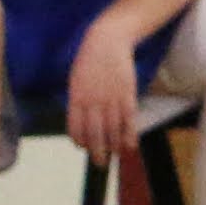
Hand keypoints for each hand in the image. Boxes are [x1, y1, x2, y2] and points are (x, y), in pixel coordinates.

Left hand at [63, 14, 143, 166]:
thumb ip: (78, 100)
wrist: (107, 42)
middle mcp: (93, 102)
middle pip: (95, 133)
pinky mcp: (127, 95)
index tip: (83, 148)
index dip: (79, 140)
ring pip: (112, 130)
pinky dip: (129, 134)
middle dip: (97, 151)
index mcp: (76, 98)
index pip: (75, 127)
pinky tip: (130, 145)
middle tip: (100, 162)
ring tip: (115, 156)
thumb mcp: (75, 80)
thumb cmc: (89, 59)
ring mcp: (111, 99)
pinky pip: (128, 120)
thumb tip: (82, 118)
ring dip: (113, 146)